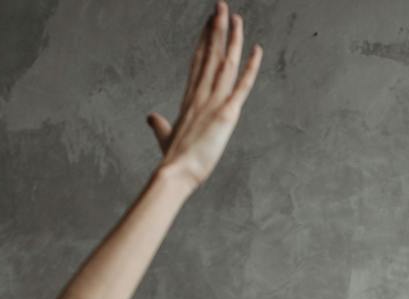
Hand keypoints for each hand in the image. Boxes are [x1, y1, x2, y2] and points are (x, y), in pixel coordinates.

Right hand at [147, 3, 262, 188]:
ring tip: (235, 17)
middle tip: (222, 6)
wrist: (174, 173)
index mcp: (189, 99)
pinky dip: (250, 68)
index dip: (204, 41)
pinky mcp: (226, 113)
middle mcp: (200, 94)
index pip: (198, 62)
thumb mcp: (165, 137)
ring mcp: (212, 102)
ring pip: (224, 63)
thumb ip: (160, 125)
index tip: (208, 23)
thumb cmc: (172, 160)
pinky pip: (241, 85)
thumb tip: (151, 117)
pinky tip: (257, 50)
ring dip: (231, 39)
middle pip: (210, 55)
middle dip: (216, 29)